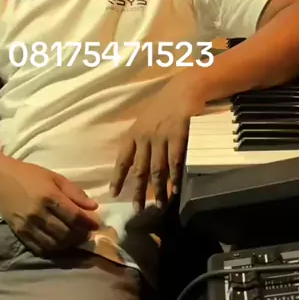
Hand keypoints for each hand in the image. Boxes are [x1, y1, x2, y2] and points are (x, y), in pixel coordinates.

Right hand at [0, 159, 99, 256]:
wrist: (0, 179)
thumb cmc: (30, 175)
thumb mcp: (54, 177)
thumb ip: (75, 192)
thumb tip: (93, 207)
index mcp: (49, 196)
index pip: (75, 216)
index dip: (89, 223)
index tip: (96, 224)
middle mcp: (39, 213)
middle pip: (66, 233)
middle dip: (80, 235)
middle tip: (86, 232)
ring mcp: (28, 225)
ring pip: (54, 243)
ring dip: (68, 244)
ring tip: (74, 238)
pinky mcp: (19, 232)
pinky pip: (39, 248)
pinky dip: (53, 249)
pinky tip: (59, 242)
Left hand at [109, 75, 206, 211]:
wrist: (184, 88)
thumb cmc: (163, 106)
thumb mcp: (144, 122)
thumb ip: (139, 143)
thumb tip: (133, 166)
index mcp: (133, 134)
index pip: (122, 160)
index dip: (117, 178)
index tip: (114, 194)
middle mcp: (144, 137)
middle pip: (140, 170)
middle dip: (139, 192)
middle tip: (138, 210)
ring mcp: (161, 136)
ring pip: (158, 169)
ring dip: (158, 190)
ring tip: (160, 205)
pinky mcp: (179, 134)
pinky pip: (176, 161)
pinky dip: (175, 177)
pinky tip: (176, 189)